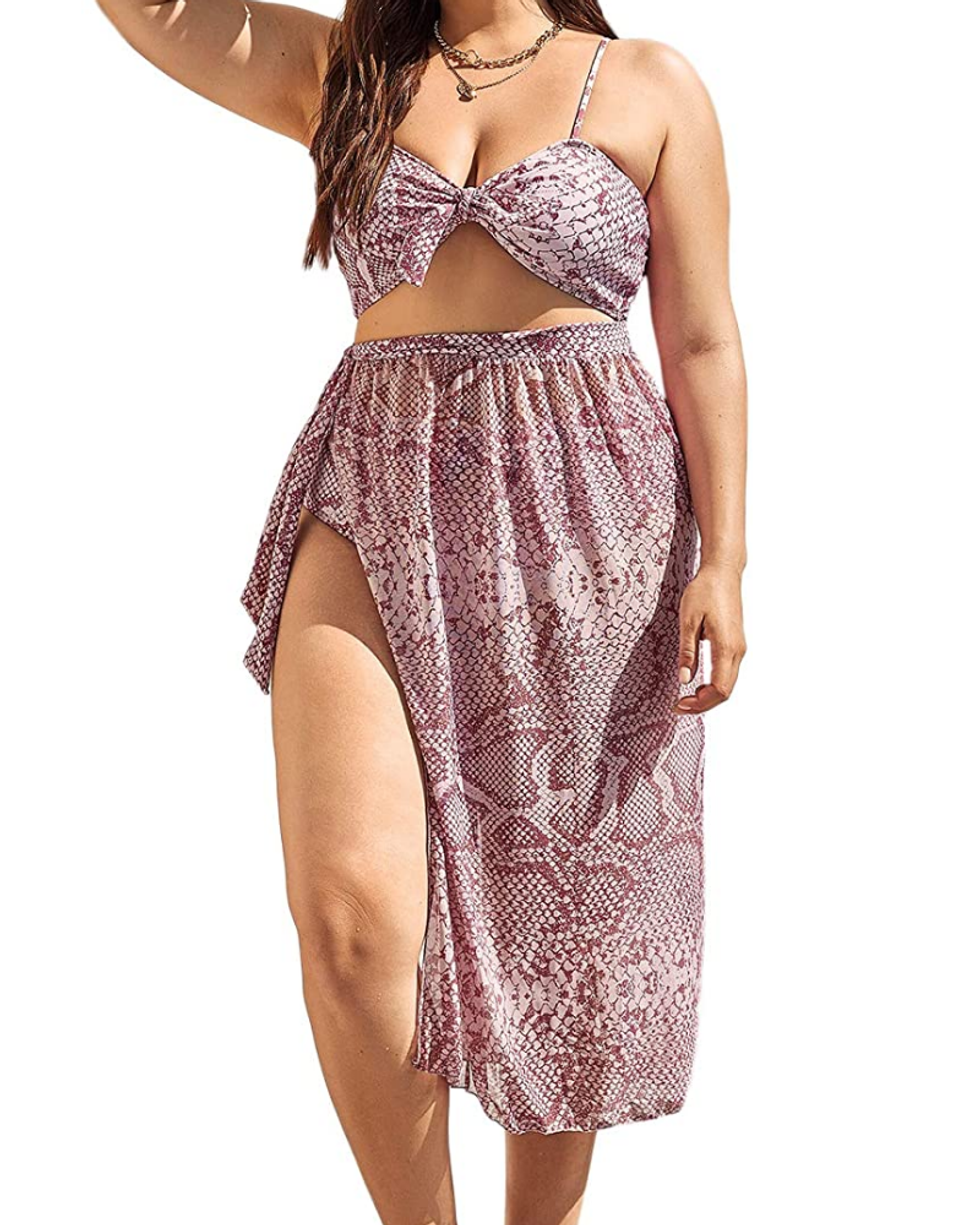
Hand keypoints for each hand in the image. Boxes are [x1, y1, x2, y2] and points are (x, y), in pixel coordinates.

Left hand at [674, 560, 746, 714]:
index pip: (719, 689)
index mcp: (726, 647)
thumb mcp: (688, 620)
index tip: (679, 703)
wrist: (723, 572)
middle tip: (679, 706)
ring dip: (708, 695)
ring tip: (685, 697)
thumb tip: (684, 679)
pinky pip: (728, 672)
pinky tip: (697, 683)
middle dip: (703, 704)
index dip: (700, 703)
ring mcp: (739, 648)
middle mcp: (738, 651)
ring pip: (728, 684)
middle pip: (726, 691)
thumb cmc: (704, 591)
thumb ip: (687, 651)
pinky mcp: (736, 644)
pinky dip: (714, 684)